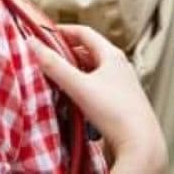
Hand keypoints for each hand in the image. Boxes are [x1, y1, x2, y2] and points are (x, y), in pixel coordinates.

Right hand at [29, 25, 166, 173]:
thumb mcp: (79, 86)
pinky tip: (74, 96)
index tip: (46, 33)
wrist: (140, 144)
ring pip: (93, 68)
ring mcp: (122, 83)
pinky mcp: (121, 100)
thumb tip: (33, 44)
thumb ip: (54, 66)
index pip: (85, 32)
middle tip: (47, 55)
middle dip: (67, 50)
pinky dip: (83, 84)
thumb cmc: (115, 112)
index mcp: (112, 55)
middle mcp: (119, 65)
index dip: (64, 30)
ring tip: (57, 75)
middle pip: (89, 50)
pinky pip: (98, 84)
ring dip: (75, 68)